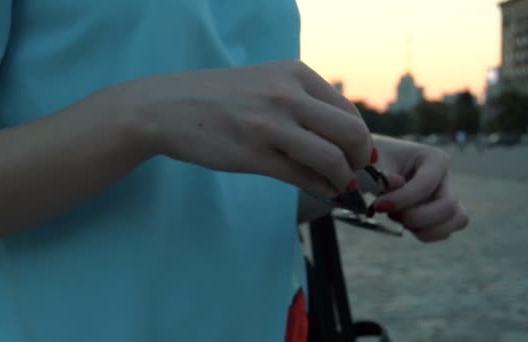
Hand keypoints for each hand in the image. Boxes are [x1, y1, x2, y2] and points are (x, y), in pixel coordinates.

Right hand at [119, 61, 373, 195]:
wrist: (167, 108)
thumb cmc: (220, 98)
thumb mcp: (266, 84)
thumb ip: (303, 102)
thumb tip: (343, 137)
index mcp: (295, 74)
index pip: (349, 111)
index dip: (360, 139)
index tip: (357, 156)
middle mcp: (288, 95)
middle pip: (350, 134)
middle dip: (359, 160)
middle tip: (353, 173)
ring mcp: (270, 125)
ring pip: (331, 158)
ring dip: (342, 178)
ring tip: (337, 185)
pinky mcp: (253, 155)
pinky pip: (302, 176)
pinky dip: (320, 187)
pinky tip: (320, 189)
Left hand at [372, 135, 468, 242]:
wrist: (371, 169)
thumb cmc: (373, 163)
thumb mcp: (372, 165)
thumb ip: (382, 174)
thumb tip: (398, 182)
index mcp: (434, 158)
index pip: (427, 183)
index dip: (404, 199)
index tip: (379, 205)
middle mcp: (445, 178)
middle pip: (448, 206)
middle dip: (416, 217)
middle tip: (390, 214)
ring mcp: (447, 196)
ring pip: (457, 221)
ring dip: (425, 229)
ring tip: (398, 219)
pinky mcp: (442, 215)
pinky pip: (444, 232)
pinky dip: (423, 234)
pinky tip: (402, 223)